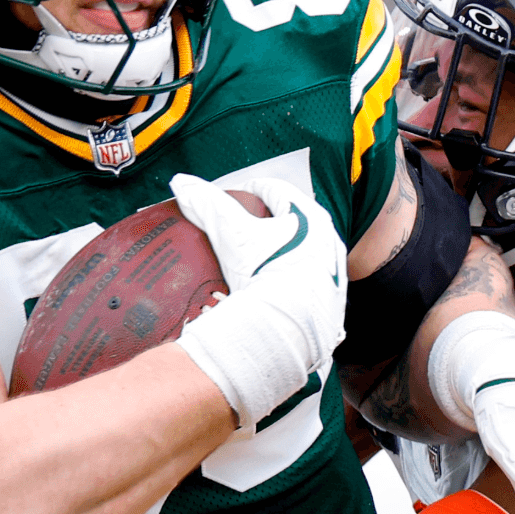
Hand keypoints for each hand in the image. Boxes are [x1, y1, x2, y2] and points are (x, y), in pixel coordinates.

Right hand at [170, 174, 347, 431]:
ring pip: (302, 252)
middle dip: (264, 224)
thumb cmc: (262, 274)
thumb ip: (206, 204)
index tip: (228, 203)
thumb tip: (181, 182)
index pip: (275, 190)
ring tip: (250, 265)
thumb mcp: (230, 235)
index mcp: (310, 215)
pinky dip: (288, 284)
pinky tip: (268, 293)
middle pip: (291, 221)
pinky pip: (306, 285)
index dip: (247, 192)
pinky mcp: (331, 302)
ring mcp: (333, 273)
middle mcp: (329, 240)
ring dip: (279, 253)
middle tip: (236, 234)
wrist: (286, 331)